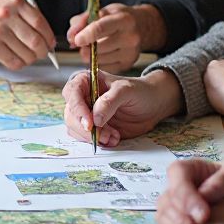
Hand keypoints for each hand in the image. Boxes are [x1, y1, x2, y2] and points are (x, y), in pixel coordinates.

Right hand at [0, 0, 55, 69]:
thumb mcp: (12, 8)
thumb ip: (31, 20)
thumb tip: (51, 43)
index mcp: (15, 2)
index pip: (40, 23)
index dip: (49, 37)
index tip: (50, 44)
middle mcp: (6, 14)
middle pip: (35, 41)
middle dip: (42, 52)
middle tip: (41, 54)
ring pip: (26, 54)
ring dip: (30, 59)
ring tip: (24, 55)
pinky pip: (14, 62)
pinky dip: (18, 64)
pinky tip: (14, 58)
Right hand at [63, 69, 183, 146]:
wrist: (153, 105)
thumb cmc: (140, 91)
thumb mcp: (127, 90)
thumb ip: (109, 101)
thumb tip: (95, 118)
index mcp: (86, 81)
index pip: (71, 93)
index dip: (77, 109)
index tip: (90, 123)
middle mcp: (83, 98)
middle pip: (70, 115)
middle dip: (86, 129)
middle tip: (103, 134)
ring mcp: (87, 114)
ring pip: (76, 129)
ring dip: (93, 137)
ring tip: (113, 135)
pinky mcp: (94, 129)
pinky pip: (87, 139)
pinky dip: (99, 142)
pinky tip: (114, 138)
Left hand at [67, 3, 166, 72]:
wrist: (141, 26)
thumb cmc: (117, 17)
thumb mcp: (101, 11)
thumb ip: (82, 21)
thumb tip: (71, 37)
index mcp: (124, 20)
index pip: (102, 28)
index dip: (86, 35)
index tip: (76, 40)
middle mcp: (131, 37)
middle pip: (100, 47)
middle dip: (85, 47)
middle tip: (81, 42)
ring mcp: (131, 53)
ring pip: (100, 59)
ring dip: (90, 55)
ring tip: (92, 46)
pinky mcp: (128, 65)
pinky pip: (104, 67)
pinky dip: (97, 61)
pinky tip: (101, 53)